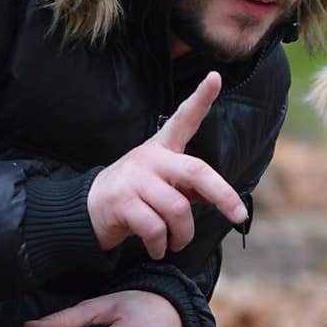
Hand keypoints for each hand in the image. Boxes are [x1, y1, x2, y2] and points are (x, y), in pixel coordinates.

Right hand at [86, 72, 246, 258]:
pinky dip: (161, 245)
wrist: (87, 210)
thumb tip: (226, 200)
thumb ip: (192, 187)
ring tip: (177, 242)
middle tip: (238, 216)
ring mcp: (134, 179)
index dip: (200, 98)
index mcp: (162, 148)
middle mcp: (149, 158)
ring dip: (183, 234)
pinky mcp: (121, 203)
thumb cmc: (136, 195)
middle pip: (196, 172)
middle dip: (223, 196)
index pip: (184, 119)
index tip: (215, 77)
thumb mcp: (164, 184)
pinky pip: (155, 229)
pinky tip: (157, 249)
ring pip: (178, 209)